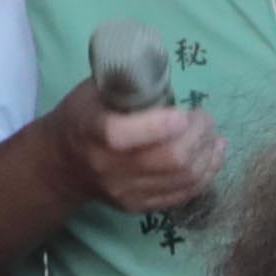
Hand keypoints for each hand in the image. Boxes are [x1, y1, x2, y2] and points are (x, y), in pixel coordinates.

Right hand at [27, 76, 221, 218]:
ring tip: (214, 137)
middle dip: (198, 135)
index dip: (160, 125)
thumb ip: (124, 82)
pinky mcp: (138, 206)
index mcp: (93, 132)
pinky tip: (212, 156)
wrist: (61, 166)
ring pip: (182, 178)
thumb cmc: (80, 118)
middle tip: (205, 119)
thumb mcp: (91, 92)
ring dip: (208, 155)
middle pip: (169, 158)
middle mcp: (109, 167)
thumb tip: (163, 68)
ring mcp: (125, 191)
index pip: (123, 135)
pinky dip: (205, 175)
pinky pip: (182, 195)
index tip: (185, 112)